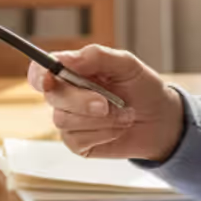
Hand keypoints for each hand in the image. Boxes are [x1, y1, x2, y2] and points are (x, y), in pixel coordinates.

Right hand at [25, 43, 184, 161]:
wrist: (161, 119)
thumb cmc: (141, 87)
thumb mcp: (126, 64)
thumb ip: (96, 56)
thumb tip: (67, 59)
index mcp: (71, 72)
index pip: (39, 72)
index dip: (39, 75)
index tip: (50, 77)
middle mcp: (65, 96)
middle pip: (52, 97)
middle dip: (81, 100)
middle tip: (106, 104)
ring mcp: (69, 121)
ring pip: (64, 120)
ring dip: (101, 119)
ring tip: (125, 115)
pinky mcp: (77, 143)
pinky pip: (78, 139)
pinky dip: (104, 133)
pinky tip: (118, 129)